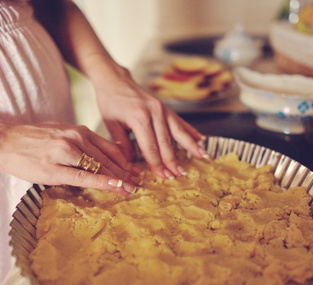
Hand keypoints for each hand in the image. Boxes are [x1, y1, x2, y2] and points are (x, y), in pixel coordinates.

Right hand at [0, 121, 140, 193]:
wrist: (5, 140)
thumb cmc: (34, 139)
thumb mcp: (62, 131)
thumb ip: (84, 140)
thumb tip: (107, 151)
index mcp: (79, 130)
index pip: (110, 147)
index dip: (126, 161)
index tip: (136, 171)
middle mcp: (75, 138)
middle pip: (108, 158)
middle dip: (126, 172)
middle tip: (139, 182)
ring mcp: (65, 152)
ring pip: (99, 167)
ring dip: (118, 179)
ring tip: (131, 189)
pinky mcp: (54, 168)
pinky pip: (83, 176)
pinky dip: (101, 181)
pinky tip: (114, 186)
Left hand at [94, 66, 208, 178]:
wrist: (114, 79)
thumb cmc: (110, 102)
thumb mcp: (111, 125)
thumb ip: (123, 146)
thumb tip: (131, 166)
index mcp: (139, 118)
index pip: (150, 147)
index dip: (157, 164)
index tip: (163, 177)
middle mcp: (153, 112)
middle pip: (166, 141)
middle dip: (173, 160)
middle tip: (180, 175)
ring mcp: (161, 108)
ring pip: (178, 131)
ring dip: (190, 145)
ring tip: (202, 156)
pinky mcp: (165, 106)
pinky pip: (179, 121)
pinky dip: (190, 130)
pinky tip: (200, 139)